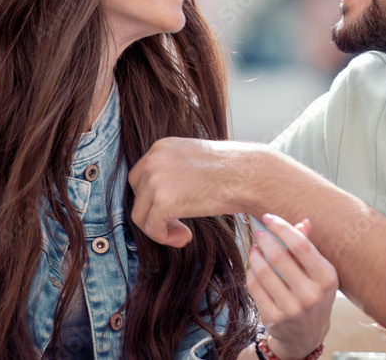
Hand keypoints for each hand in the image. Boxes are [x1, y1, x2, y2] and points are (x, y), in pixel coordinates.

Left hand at [128, 137, 266, 246]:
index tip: (172, 208)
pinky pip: (152, 229)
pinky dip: (166, 238)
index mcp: (161, 147)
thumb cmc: (231, 171)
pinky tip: (186, 236)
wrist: (248, 175)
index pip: (139, 177)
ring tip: (182, 231)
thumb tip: (159, 195)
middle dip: (153, 212)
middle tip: (178, 222)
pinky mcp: (163, 202)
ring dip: (160, 228)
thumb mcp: (193, 159)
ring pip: (140, 216)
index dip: (151, 197)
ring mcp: (156, 180)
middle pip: (137, 196)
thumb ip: (173, 170)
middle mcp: (153, 160)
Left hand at [248, 214, 337, 358]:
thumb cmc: (314, 294)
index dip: (282, 228)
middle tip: (260, 233)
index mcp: (326, 278)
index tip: (269, 217)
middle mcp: (311, 295)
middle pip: (279, 257)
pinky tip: (253, 264)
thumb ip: (309, 246)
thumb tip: (302, 222)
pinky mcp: (273, 317)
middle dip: (265, 239)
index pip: (301, 245)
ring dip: (255, 254)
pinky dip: (250, 270)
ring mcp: (291, 308)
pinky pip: (254, 286)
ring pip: (263, 271)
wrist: (306, 334)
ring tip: (255, 247)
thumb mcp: (320, 272)